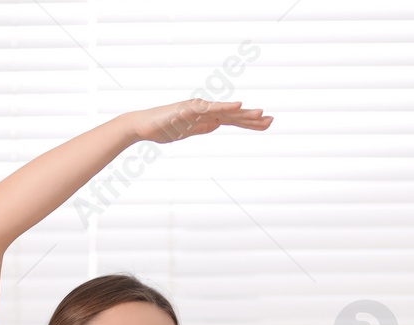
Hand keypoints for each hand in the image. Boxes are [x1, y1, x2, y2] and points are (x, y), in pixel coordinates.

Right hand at [128, 98, 271, 144]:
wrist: (141, 125)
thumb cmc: (162, 128)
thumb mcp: (187, 131)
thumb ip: (201, 127)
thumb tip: (215, 126)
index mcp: (206, 117)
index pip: (233, 120)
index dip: (250, 122)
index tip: (266, 124)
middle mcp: (205, 110)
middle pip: (233, 115)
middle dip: (253, 119)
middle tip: (272, 120)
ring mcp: (198, 108)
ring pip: (225, 111)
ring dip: (244, 113)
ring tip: (262, 114)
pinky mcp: (190, 109)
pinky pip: (211, 109)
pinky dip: (225, 107)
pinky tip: (239, 104)